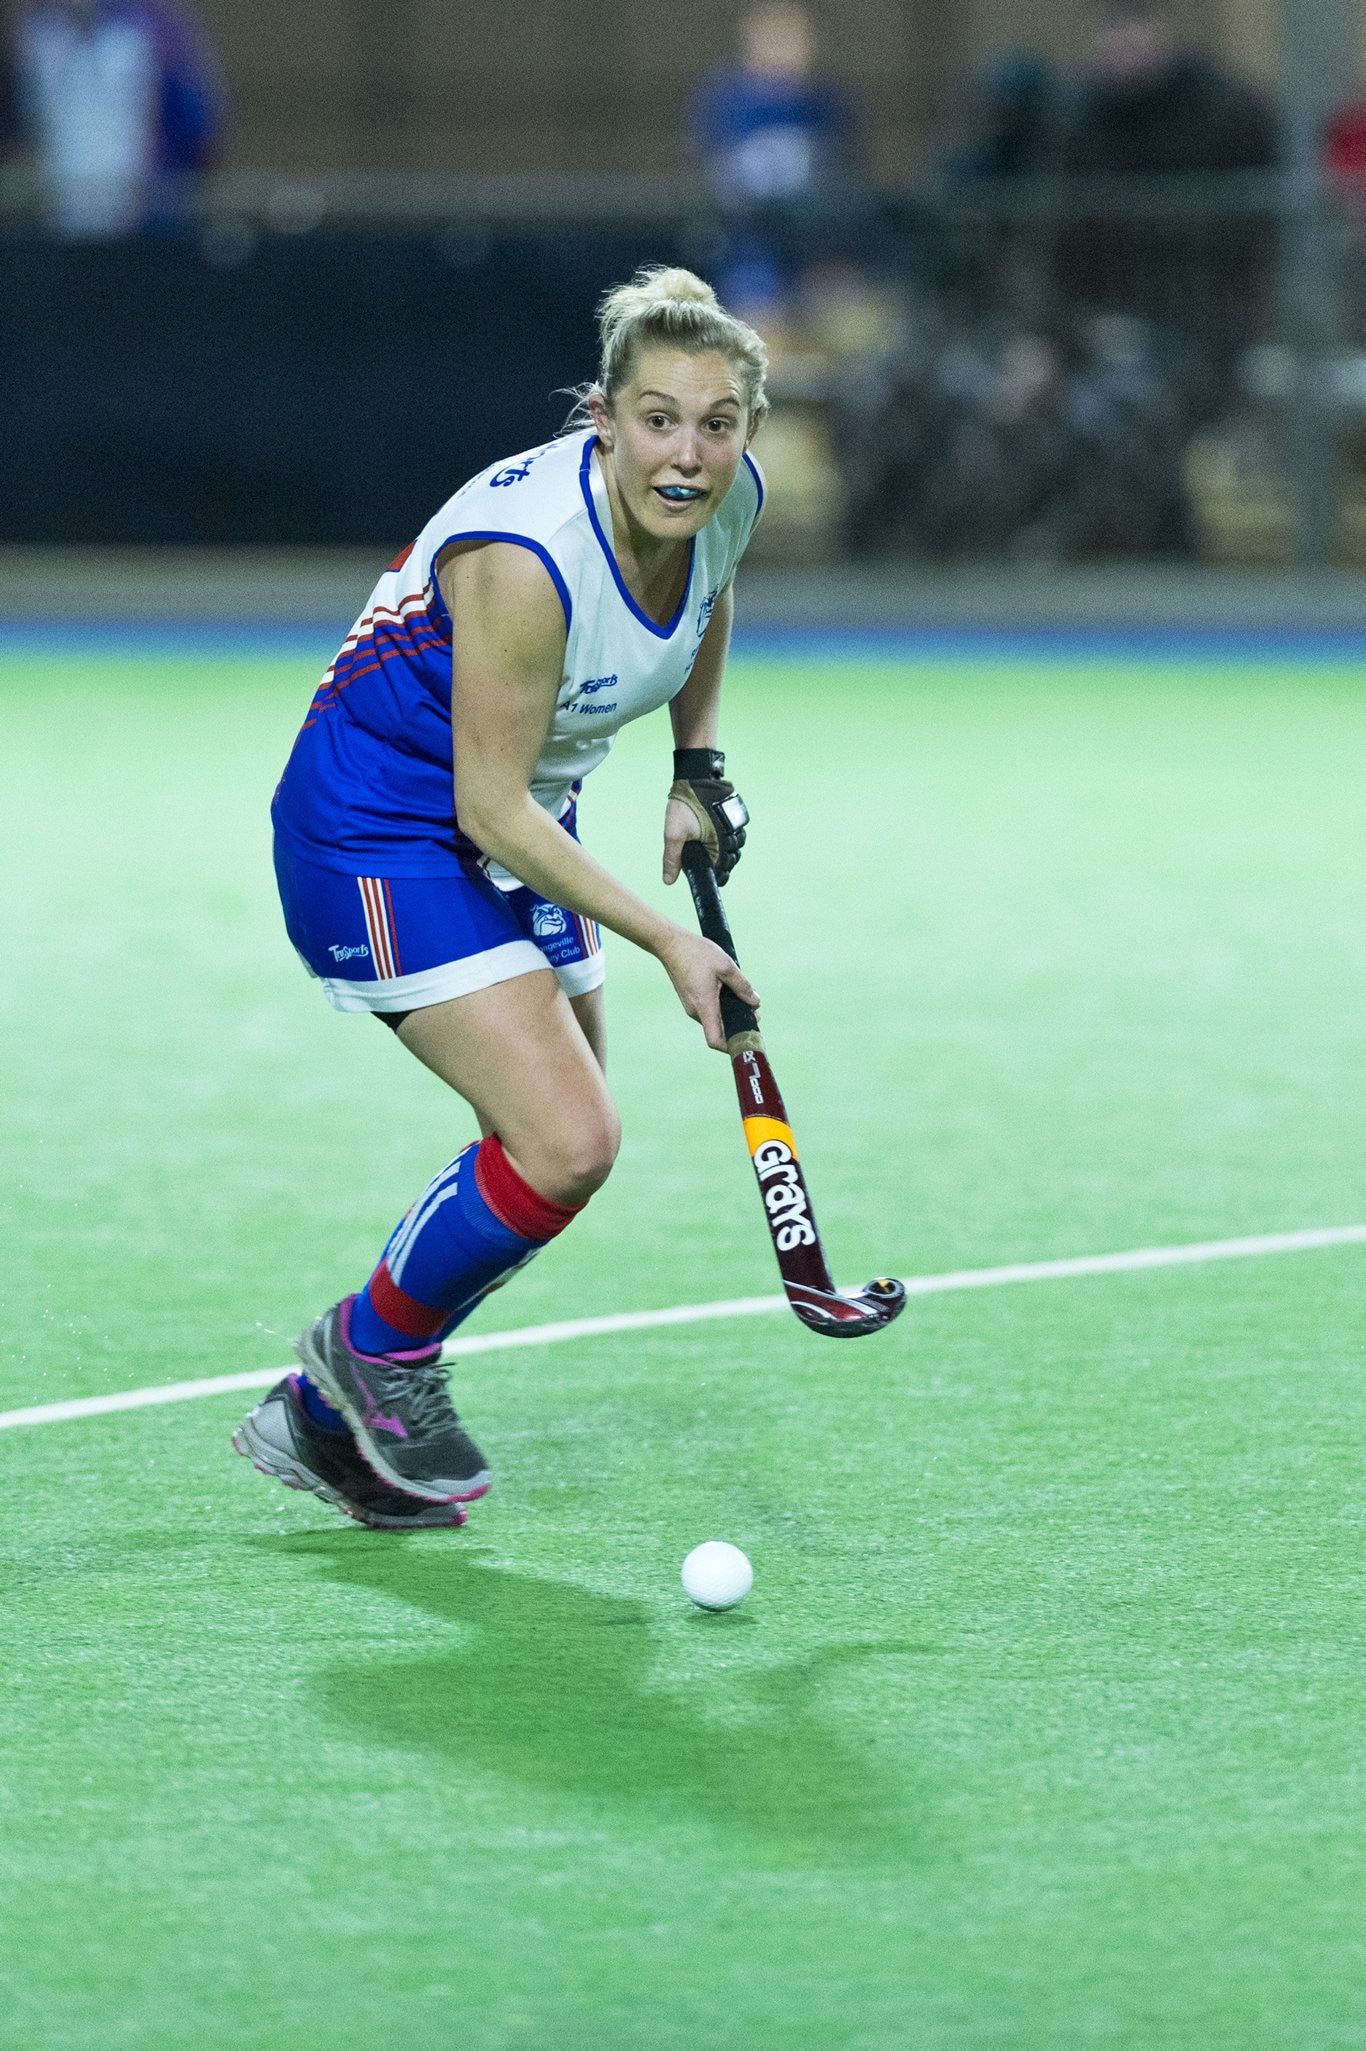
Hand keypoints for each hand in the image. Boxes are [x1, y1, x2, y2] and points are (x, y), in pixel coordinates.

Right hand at [656, 926, 759, 1051]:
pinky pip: (708, 1010)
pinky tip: (728, 992)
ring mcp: (690, 1006)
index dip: (730, 1045)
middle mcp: (695, 1010)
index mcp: (704, 1005)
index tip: (745, 1037)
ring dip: (729, 1014)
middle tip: (753, 1012)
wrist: (670, 944)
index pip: (715, 1040)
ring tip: (743, 998)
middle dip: (736, 1024)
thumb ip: (742, 986)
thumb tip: (755, 1002)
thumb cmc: (696, 952)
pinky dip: (720, 1007)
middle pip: (718, 1030)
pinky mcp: (689, 1000)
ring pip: (713, 1019)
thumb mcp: (725, 965)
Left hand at [664, 754, 747, 884]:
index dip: (715, 878)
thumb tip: (668, 881)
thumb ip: (672, 858)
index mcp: (720, 846)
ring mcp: (737, 826)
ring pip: (736, 848)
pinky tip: (717, 839)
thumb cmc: (685, 805)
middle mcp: (733, 837)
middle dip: (720, 865)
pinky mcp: (736, 816)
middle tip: (707, 865)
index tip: (709, 879)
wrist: (695, 776)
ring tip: (712, 852)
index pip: (723, 872)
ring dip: (726, 853)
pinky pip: (736, 834)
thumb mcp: (674, 833)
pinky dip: (729, 840)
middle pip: (731, 861)